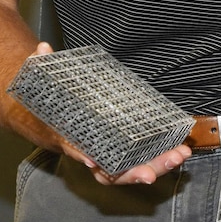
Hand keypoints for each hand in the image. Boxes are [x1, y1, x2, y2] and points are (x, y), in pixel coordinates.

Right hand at [12, 43, 192, 185]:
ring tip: (178, 155)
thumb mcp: (41, 82)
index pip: (72, 148)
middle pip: (108, 171)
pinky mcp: (122, 151)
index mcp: (66, 136)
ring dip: (155, 166)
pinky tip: (179, 150)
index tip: (91, 160)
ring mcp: (106, 154)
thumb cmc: (49, 103)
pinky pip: (140, 160)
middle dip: (131, 173)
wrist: (46, 120)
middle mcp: (87, 151)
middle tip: (150, 174)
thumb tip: (43, 47)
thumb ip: (42, 66)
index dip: (80, 154)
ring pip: (129, 170)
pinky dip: (160, 157)